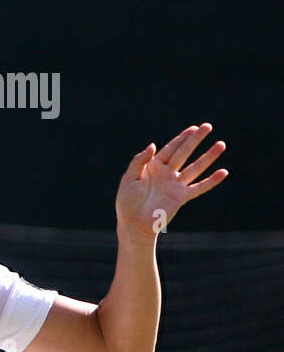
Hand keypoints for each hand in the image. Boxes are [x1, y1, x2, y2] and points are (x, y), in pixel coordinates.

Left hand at [115, 124, 227, 238]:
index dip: (182, 138)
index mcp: (153, 167)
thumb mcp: (129, 179)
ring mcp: (175, 185)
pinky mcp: (181, 197)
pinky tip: (223, 172)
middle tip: (208, 127)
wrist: (133, 225)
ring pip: (195, 167)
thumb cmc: (127, 203)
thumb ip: (139, 161)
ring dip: (208, 156)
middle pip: (184, 153)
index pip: (170, 148)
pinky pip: (199, 187)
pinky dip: (211, 181)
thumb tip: (153, 145)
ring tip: (221, 144)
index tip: (194, 128)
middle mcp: (166, 174)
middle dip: (196, 140)